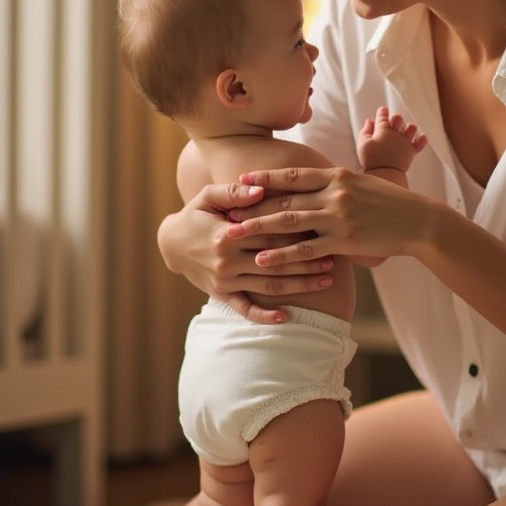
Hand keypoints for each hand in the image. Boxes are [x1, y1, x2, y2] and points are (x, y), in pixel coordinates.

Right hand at [157, 183, 334, 323]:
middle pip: (276, 262)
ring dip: (299, 285)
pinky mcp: (222, 295)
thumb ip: (235, 192)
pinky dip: (265, 316)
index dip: (299, 232)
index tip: (324, 228)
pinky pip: (246, 309)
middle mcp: (227, 261)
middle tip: (335, 257)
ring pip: (269, 286)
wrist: (170, 243)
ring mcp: (225, 281)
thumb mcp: (208, 196)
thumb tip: (261, 187)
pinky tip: (287, 317)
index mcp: (226, 235)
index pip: (270, 234)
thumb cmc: (195, 214)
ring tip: (326, 281)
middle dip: (307, 260)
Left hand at [226, 167, 430, 266]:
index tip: (241, 179)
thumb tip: (311, 185)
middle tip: (225, 210)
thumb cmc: (390, 204)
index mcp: (335, 176)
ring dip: (258, 228)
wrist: (419, 221)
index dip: (265, 178)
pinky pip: (307, 249)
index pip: (293, 175)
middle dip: (252, 204)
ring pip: (289, 222)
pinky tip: (263, 260)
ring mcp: (338, 217)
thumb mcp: (361, 184)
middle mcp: (333, 193)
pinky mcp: (344, 241)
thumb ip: (334, 185)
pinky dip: (283, 255)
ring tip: (233, 235)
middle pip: (284, 198)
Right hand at [357, 106, 427, 173]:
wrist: (384, 174)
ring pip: (412, 128)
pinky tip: (419, 138)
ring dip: (409, 127)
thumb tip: (370, 121)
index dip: (383, 112)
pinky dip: (421, 139)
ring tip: (405, 131)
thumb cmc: (371, 159)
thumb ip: (365, 131)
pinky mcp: (412, 151)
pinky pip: (421, 142)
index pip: (383, 115)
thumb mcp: (362, 144)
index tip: (383, 111)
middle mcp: (396, 133)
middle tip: (391, 123)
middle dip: (394, 118)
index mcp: (383, 129)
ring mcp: (405, 141)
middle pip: (398, 118)